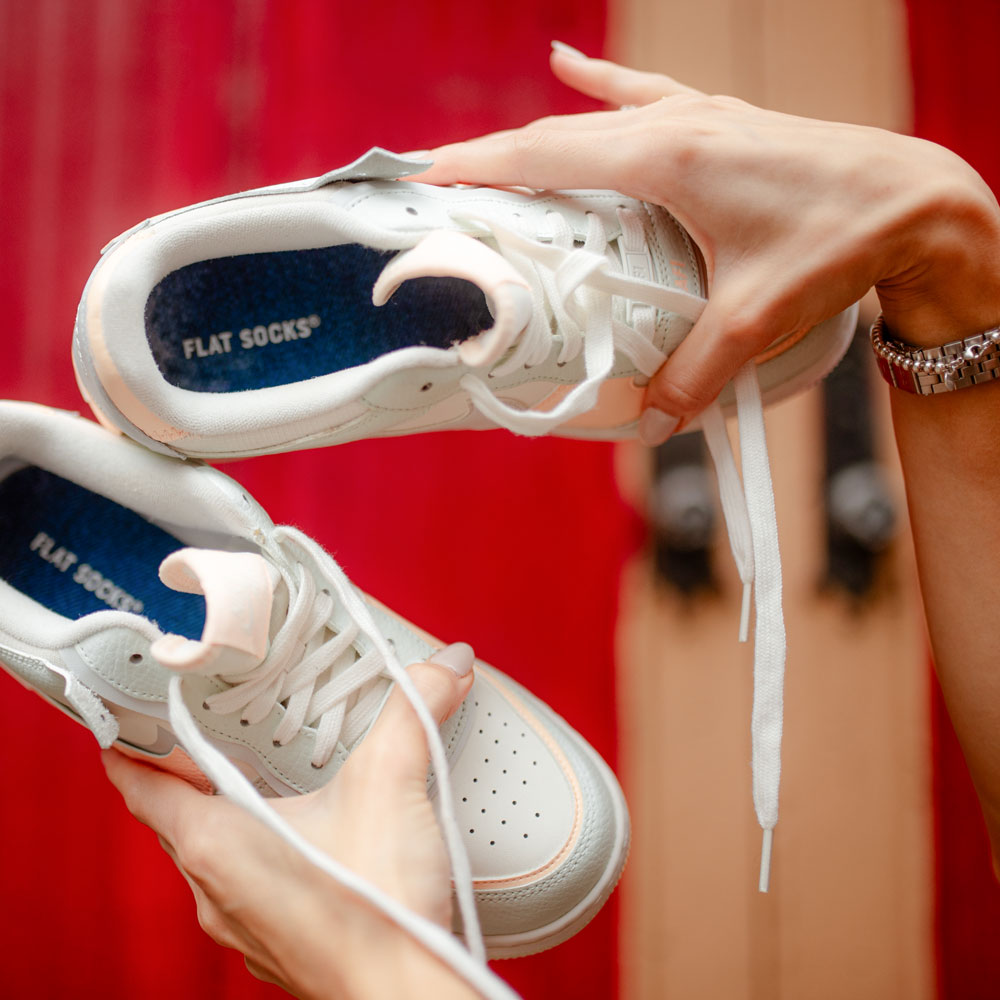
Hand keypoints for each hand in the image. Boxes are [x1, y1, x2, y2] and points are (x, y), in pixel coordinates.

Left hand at [103, 650, 478, 999]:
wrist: (405, 993)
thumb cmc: (375, 909)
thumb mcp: (390, 783)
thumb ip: (414, 711)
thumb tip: (444, 666)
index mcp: (216, 842)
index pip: (142, 787)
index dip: (126, 749)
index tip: (119, 721)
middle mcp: (216, 888)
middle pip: (177, 819)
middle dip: (186, 775)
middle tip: (204, 731)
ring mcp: (244, 924)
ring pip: (214, 857)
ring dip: (229, 817)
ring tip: (261, 779)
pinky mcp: (279, 944)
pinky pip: (251, 888)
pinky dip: (264, 855)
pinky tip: (309, 842)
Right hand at [420, 49, 999, 432]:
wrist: (915, 200)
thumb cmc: (841, 240)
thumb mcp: (756, 319)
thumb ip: (693, 374)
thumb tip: (648, 420)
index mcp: (668, 157)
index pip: (548, 155)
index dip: (481, 167)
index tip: (428, 178)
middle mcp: (674, 124)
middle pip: (558, 135)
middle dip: (495, 159)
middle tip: (444, 187)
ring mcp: (698, 115)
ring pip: (594, 117)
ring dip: (538, 133)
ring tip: (489, 154)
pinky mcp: (720, 122)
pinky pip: (644, 92)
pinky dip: (601, 83)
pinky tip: (569, 64)